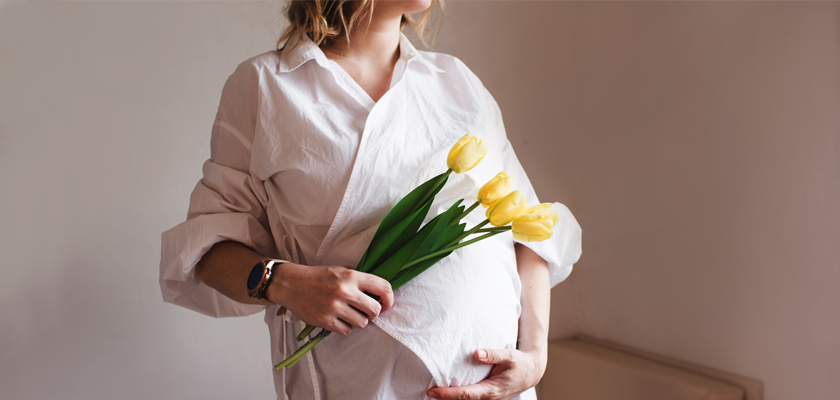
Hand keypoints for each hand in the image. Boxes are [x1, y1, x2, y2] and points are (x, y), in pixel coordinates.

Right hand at [266, 263, 393, 334]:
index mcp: (351, 276)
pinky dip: (345, 327)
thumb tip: (379, 295)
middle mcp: (345, 291)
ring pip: (362, 323)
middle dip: (373, 313)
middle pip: (375, 310)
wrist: (292, 284)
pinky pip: (347, 331)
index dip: (389, 299)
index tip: (386, 304)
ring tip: (349, 314)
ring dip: (359, 321)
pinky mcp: (325, 320)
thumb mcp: (341, 270)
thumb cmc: (319, 277)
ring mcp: (335, 307)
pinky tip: (339, 319)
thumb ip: (359, 280)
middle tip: (366, 311)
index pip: (383, 287)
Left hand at [426, 348, 545, 399]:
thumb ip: (493, 354)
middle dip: (443, 399)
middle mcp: (487, 399)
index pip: (464, 395)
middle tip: (425, 393)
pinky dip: (457, 397)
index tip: (431, 392)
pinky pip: (469, 399)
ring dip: (449, 399)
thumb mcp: (509, 356)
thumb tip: (477, 353)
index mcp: (490, 391)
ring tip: (431, 393)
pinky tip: (445, 391)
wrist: (530, 372)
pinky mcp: (485, 398)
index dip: (446, 394)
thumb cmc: (519, 363)